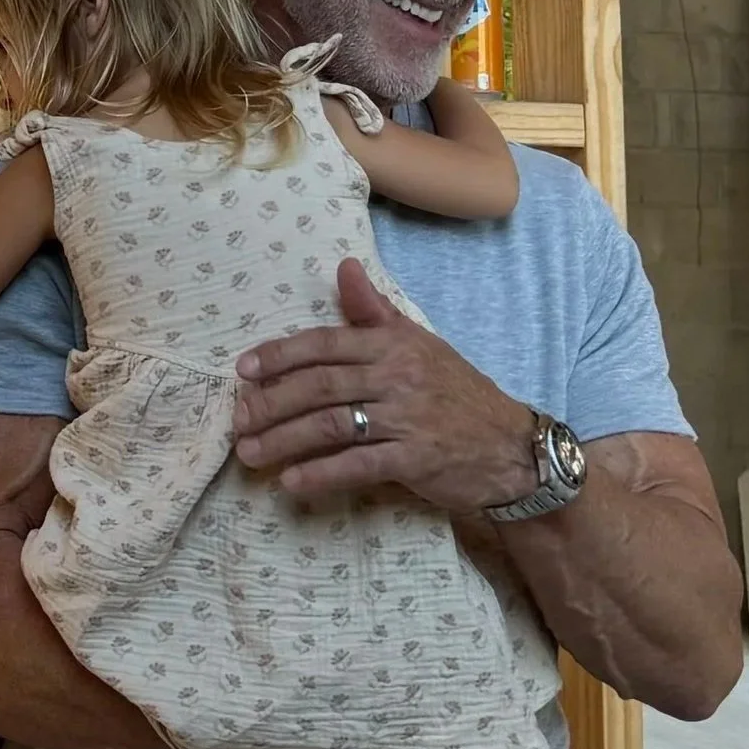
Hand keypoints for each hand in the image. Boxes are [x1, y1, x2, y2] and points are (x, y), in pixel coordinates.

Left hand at [232, 258, 538, 512]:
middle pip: (320, 386)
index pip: (326, 344)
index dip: (281, 355)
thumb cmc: (457, 393)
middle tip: (237, 420)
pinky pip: (359, 465)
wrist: (511, 446)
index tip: (244, 369)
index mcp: (393, 345)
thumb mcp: (419, 344)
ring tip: (250, 454)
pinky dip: (321, 474)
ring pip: (332, 425)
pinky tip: (293, 482)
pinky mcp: (415, 459)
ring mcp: (407, 418)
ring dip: (284, 441)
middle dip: (272, 403)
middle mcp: (398, 375)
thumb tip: (344, 266)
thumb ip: (374, 312)